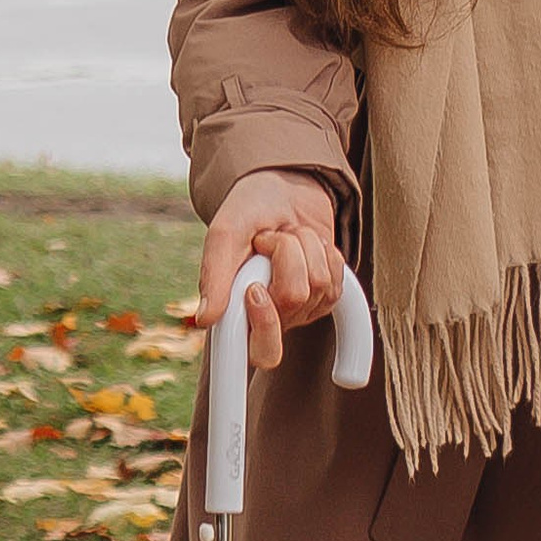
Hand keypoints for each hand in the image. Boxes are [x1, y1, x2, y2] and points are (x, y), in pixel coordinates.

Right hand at [189, 170, 339, 373]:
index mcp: (237, 312)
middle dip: (288, 258)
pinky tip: (305, 243)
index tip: (255, 289)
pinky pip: (335, 277)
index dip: (265, 326)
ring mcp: (300, 309)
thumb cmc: (248, 210)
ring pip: (318, 282)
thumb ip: (215, 273)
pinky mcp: (325, 295)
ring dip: (304, 245)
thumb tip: (205, 319)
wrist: (282, 188)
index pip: (259, 352)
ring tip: (285, 235)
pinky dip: (322, 250)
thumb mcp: (226, 232)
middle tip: (271, 240)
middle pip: (294, 300)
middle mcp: (270, 318)